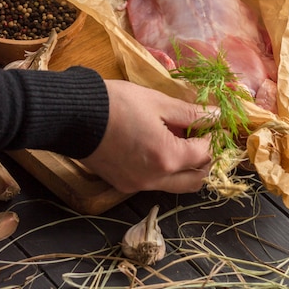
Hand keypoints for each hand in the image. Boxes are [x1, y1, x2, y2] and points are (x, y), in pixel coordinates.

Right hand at [81, 80, 216, 193]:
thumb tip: (216, 115)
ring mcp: (137, 185)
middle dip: (204, 159)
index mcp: (167, 158)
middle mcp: (154, 179)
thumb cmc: (117, 104)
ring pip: (175, 185)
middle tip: (200, 135)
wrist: (73, 116)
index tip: (208, 121)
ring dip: (184, 167)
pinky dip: (164, 169)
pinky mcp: (122, 184)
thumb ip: (191, 113)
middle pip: (195, 180)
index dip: (211, 136)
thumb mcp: (158, 103)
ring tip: (178, 139)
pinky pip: (154, 183)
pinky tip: (157, 145)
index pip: (204, 154)